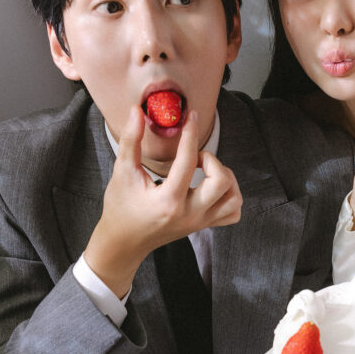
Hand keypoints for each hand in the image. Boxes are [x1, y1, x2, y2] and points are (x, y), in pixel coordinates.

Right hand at [84, 105, 242, 296]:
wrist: (124, 242)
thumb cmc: (120, 207)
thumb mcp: (122, 172)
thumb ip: (130, 140)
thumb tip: (137, 111)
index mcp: (167, 201)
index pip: (187, 162)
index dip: (190, 134)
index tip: (190, 116)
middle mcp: (189, 214)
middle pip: (221, 182)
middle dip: (211, 160)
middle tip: (193, 157)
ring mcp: (200, 222)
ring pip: (234, 198)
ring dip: (225, 177)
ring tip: (204, 171)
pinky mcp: (204, 225)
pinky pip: (233, 213)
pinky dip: (230, 196)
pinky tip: (212, 187)